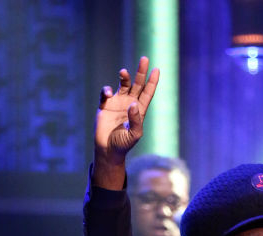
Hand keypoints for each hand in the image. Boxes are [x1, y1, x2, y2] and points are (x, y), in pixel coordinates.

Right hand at [93, 57, 159, 188]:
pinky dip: (106, 90)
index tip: (157, 69)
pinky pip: (105, 93)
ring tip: (123, 72)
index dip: (152, 81)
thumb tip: (133, 104)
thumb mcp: (134, 135)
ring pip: (123, 85)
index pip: (148, 93)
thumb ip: (135, 120)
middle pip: (137, 84)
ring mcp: (117, 103)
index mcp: (139, 110)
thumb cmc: (123, 144)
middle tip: (144, 59)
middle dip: (141, 72)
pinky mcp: (105, 105)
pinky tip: (107, 93)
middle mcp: (129, 103)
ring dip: (124, 77)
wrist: (108, 150)